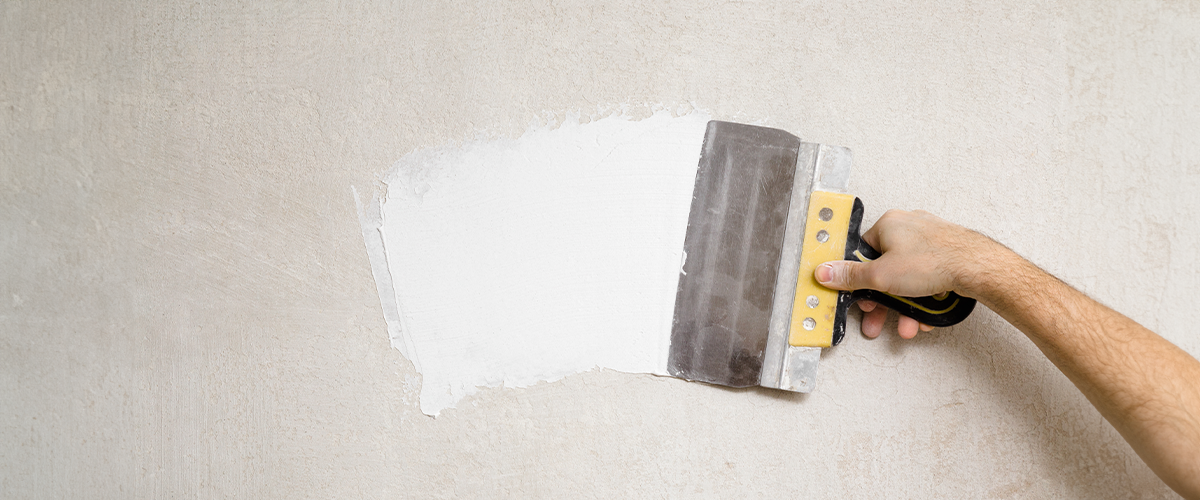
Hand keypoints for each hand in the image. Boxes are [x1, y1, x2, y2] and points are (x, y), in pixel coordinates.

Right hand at [813, 209, 998, 338]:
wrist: (978, 267)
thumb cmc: (934, 261)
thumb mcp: (881, 275)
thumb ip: (851, 277)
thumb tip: (825, 272)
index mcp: (889, 224)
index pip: (863, 251)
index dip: (860, 279)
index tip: (860, 296)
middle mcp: (909, 227)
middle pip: (886, 269)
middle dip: (885, 301)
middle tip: (880, 318)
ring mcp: (931, 240)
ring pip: (909, 278)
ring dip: (906, 306)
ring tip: (908, 324)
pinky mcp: (947, 254)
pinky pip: (928, 279)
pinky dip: (925, 298)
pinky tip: (927, 315)